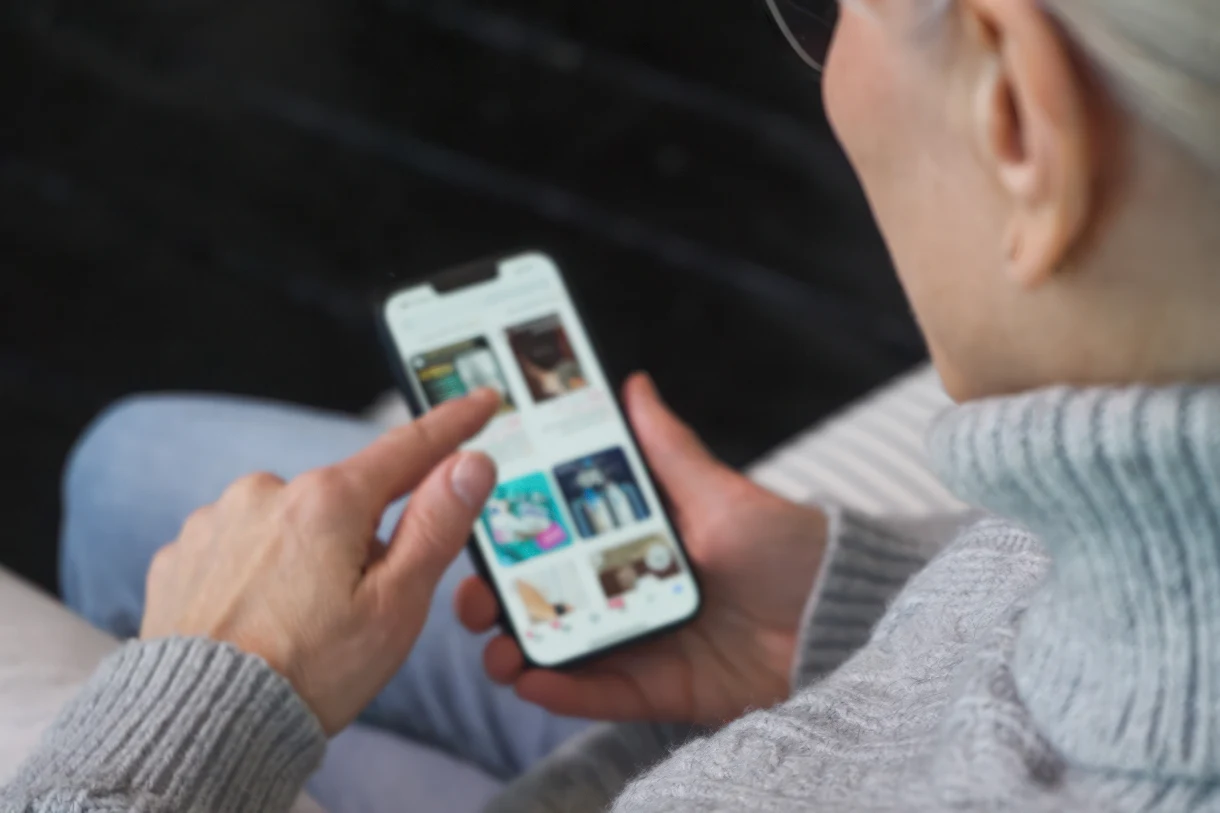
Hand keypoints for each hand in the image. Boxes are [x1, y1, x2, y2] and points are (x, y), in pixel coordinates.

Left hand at [141, 390, 499, 734]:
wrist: (203, 726)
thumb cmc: (309, 672)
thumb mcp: (397, 604)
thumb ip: (437, 525)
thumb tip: (471, 463)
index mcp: (329, 500)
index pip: (409, 449)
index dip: (453, 426)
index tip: (481, 402)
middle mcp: (268, 491)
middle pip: (345, 498)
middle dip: (362, 538)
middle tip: (358, 608)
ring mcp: (218, 520)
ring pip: (290, 523)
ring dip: (305, 556)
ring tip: (298, 626)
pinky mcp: (183, 554)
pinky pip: (240, 547)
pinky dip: (257, 573)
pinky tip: (257, 620)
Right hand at [456, 375, 827, 724]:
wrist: (844, 619)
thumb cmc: (787, 547)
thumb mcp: (719, 493)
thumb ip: (668, 448)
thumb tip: (635, 386)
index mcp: (641, 544)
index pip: (563, 543)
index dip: (517, 543)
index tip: (478, 536)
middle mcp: (634, 594)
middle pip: (553, 601)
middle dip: (504, 605)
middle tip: (470, 605)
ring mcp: (647, 645)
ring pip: (568, 652)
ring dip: (522, 654)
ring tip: (493, 654)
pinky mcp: (666, 691)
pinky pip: (605, 695)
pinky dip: (565, 691)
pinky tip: (530, 680)